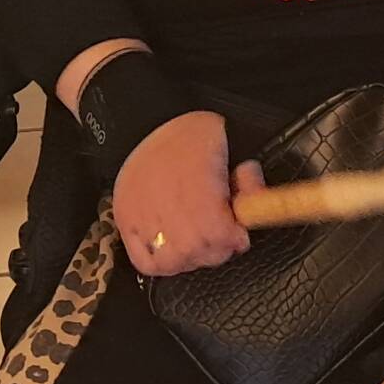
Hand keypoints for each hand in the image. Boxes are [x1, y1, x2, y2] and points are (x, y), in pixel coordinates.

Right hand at [111, 110, 264, 275]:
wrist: (148, 120)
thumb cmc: (189, 133)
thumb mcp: (229, 147)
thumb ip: (248, 181)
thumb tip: (257, 203)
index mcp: (196, 186)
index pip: (218, 235)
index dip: (234, 239)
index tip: (239, 233)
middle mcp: (167, 205)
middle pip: (197, 252)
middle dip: (216, 249)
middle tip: (222, 238)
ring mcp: (143, 216)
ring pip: (172, 262)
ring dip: (191, 258)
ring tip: (198, 242)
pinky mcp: (126, 221)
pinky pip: (144, 261)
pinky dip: (161, 263)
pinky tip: (173, 249)